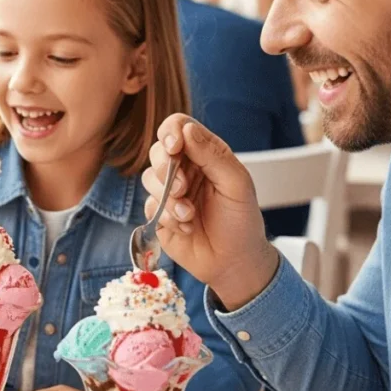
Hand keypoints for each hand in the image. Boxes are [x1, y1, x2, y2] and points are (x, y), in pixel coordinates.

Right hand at [141, 115, 278, 309]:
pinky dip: (167, 218)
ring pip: (149, 179)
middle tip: (184, 189)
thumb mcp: (236, 184)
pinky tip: (187, 228)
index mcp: (204, 154)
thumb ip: (212, 154)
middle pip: (157, 152)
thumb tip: (186, 129)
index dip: (170, 133)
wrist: (234, 262)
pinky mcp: (158, 214)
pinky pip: (150, 207)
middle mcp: (184, 169)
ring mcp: (169, 191)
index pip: (177, 127)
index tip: (174, 148)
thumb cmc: (241, 221)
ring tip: (189, 215)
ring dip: (169, 199)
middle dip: (167, 170)